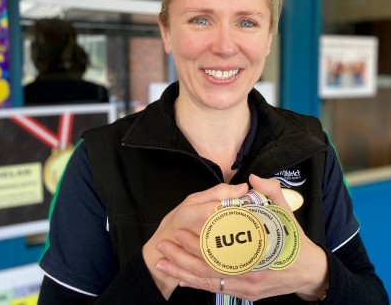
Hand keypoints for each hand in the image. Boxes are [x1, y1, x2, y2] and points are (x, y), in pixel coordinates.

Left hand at [153, 175, 328, 301]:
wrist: (308, 272)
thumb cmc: (293, 240)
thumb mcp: (286, 213)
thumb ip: (271, 193)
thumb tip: (254, 178)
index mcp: (258, 253)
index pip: (221, 250)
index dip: (198, 243)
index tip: (180, 232)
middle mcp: (250, 274)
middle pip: (209, 268)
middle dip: (182, 257)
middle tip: (163, 245)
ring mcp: (247, 287)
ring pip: (209, 281)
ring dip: (184, 272)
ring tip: (163, 262)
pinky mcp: (245, 293)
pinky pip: (217, 288)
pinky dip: (197, 283)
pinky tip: (181, 277)